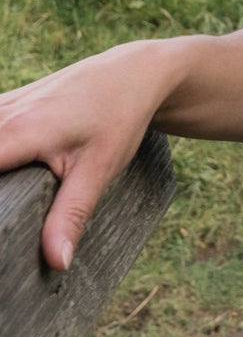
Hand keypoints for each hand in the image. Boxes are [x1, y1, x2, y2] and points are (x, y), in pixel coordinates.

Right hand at [0, 42, 175, 270]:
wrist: (135, 73)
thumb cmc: (119, 117)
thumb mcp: (99, 169)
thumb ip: (71, 215)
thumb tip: (56, 263)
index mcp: (17, 133)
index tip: (2, 213)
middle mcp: (2, 115)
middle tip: (9, 210)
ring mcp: (3, 104)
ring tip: (10, 193)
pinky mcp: (7, 102)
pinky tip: (10, 171)